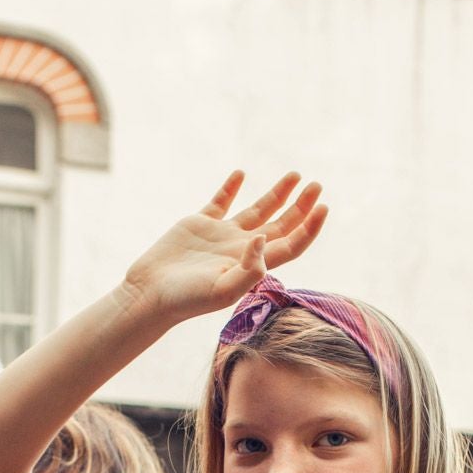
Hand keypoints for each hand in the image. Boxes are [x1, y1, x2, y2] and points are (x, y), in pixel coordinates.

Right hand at [120, 172, 326, 323]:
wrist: (150, 294)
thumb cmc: (186, 299)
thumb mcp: (222, 290)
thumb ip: (249, 269)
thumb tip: (264, 238)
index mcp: (252, 265)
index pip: (291, 245)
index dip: (309, 228)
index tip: (323, 207)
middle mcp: (241, 249)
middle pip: (281, 225)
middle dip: (301, 206)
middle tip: (317, 185)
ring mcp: (221, 236)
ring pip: (258, 210)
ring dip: (277, 193)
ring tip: (295, 175)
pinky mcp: (199, 224)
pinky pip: (221, 202)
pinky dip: (231, 187)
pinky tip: (241, 173)